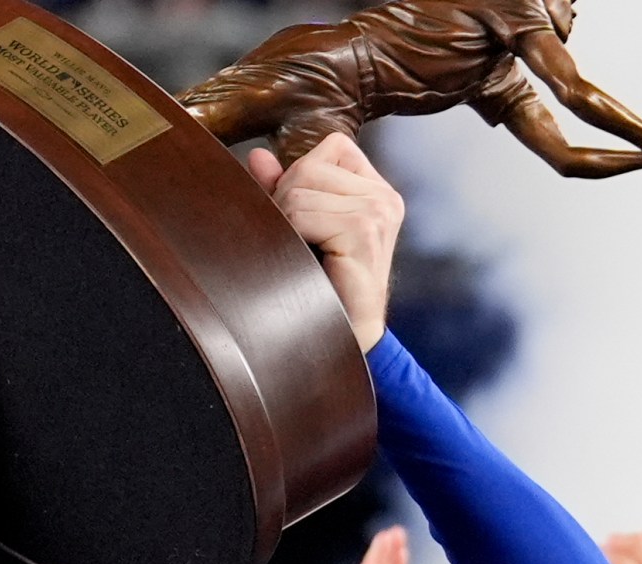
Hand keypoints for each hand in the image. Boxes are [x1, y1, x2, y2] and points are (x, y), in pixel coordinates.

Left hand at [248, 134, 402, 351]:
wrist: (347, 339)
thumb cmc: (325, 287)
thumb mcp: (305, 230)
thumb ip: (286, 190)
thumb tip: (257, 156)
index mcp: (377, 191)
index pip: (333, 147)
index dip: (303, 175)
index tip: (303, 217)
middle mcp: (384, 197)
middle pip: (310, 166)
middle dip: (287, 201)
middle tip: (295, 241)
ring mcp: (378, 211)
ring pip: (300, 190)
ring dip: (286, 223)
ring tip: (301, 254)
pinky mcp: (364, 230)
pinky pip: (302, 213)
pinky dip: (292, 236)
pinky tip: (307, 261)